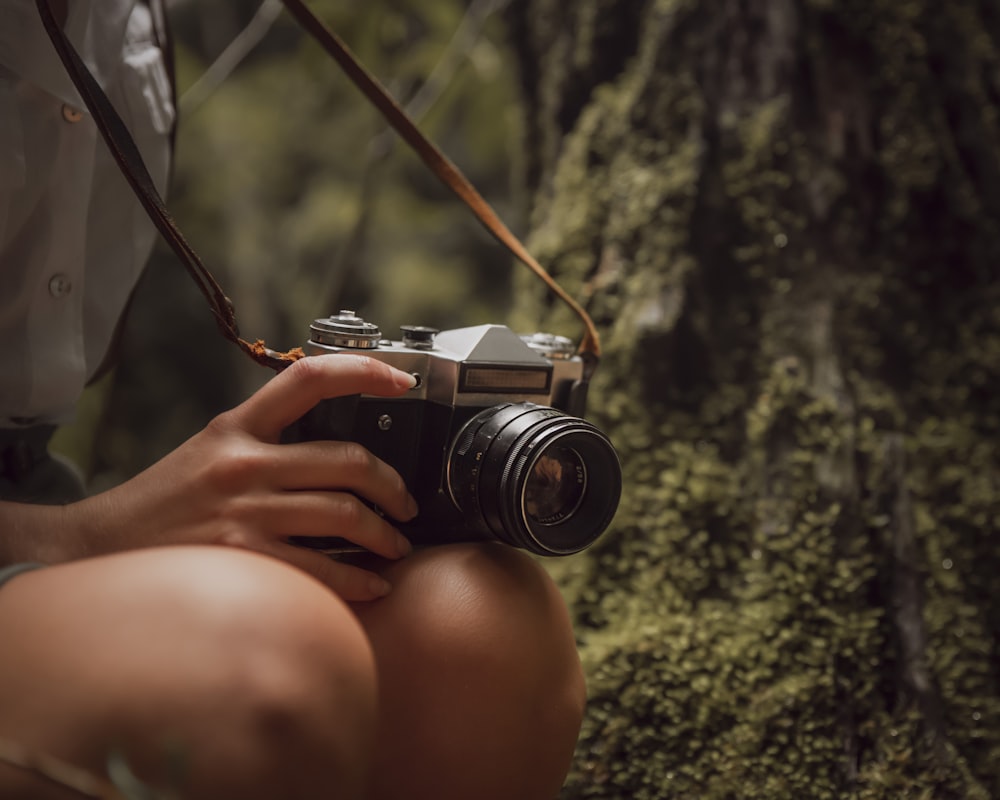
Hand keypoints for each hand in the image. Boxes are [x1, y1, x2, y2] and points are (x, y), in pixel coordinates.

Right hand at [4, 355, 418, 600]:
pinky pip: (320, 570)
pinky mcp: (240, 558)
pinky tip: (373, 586)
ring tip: (396, 547)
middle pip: (348, 459)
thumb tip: (328, 454)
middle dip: (393, 486)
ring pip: (343, 513)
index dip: (364, 371)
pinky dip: (357, 581)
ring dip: (384, 535)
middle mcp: (243, 463)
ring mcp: (243, 511)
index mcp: (236, 428)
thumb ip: (262, 444)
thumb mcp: (206, 453)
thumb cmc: (160, 505)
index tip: (401, 380)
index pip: (309, 379)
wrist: (91, 549)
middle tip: (407, 505)